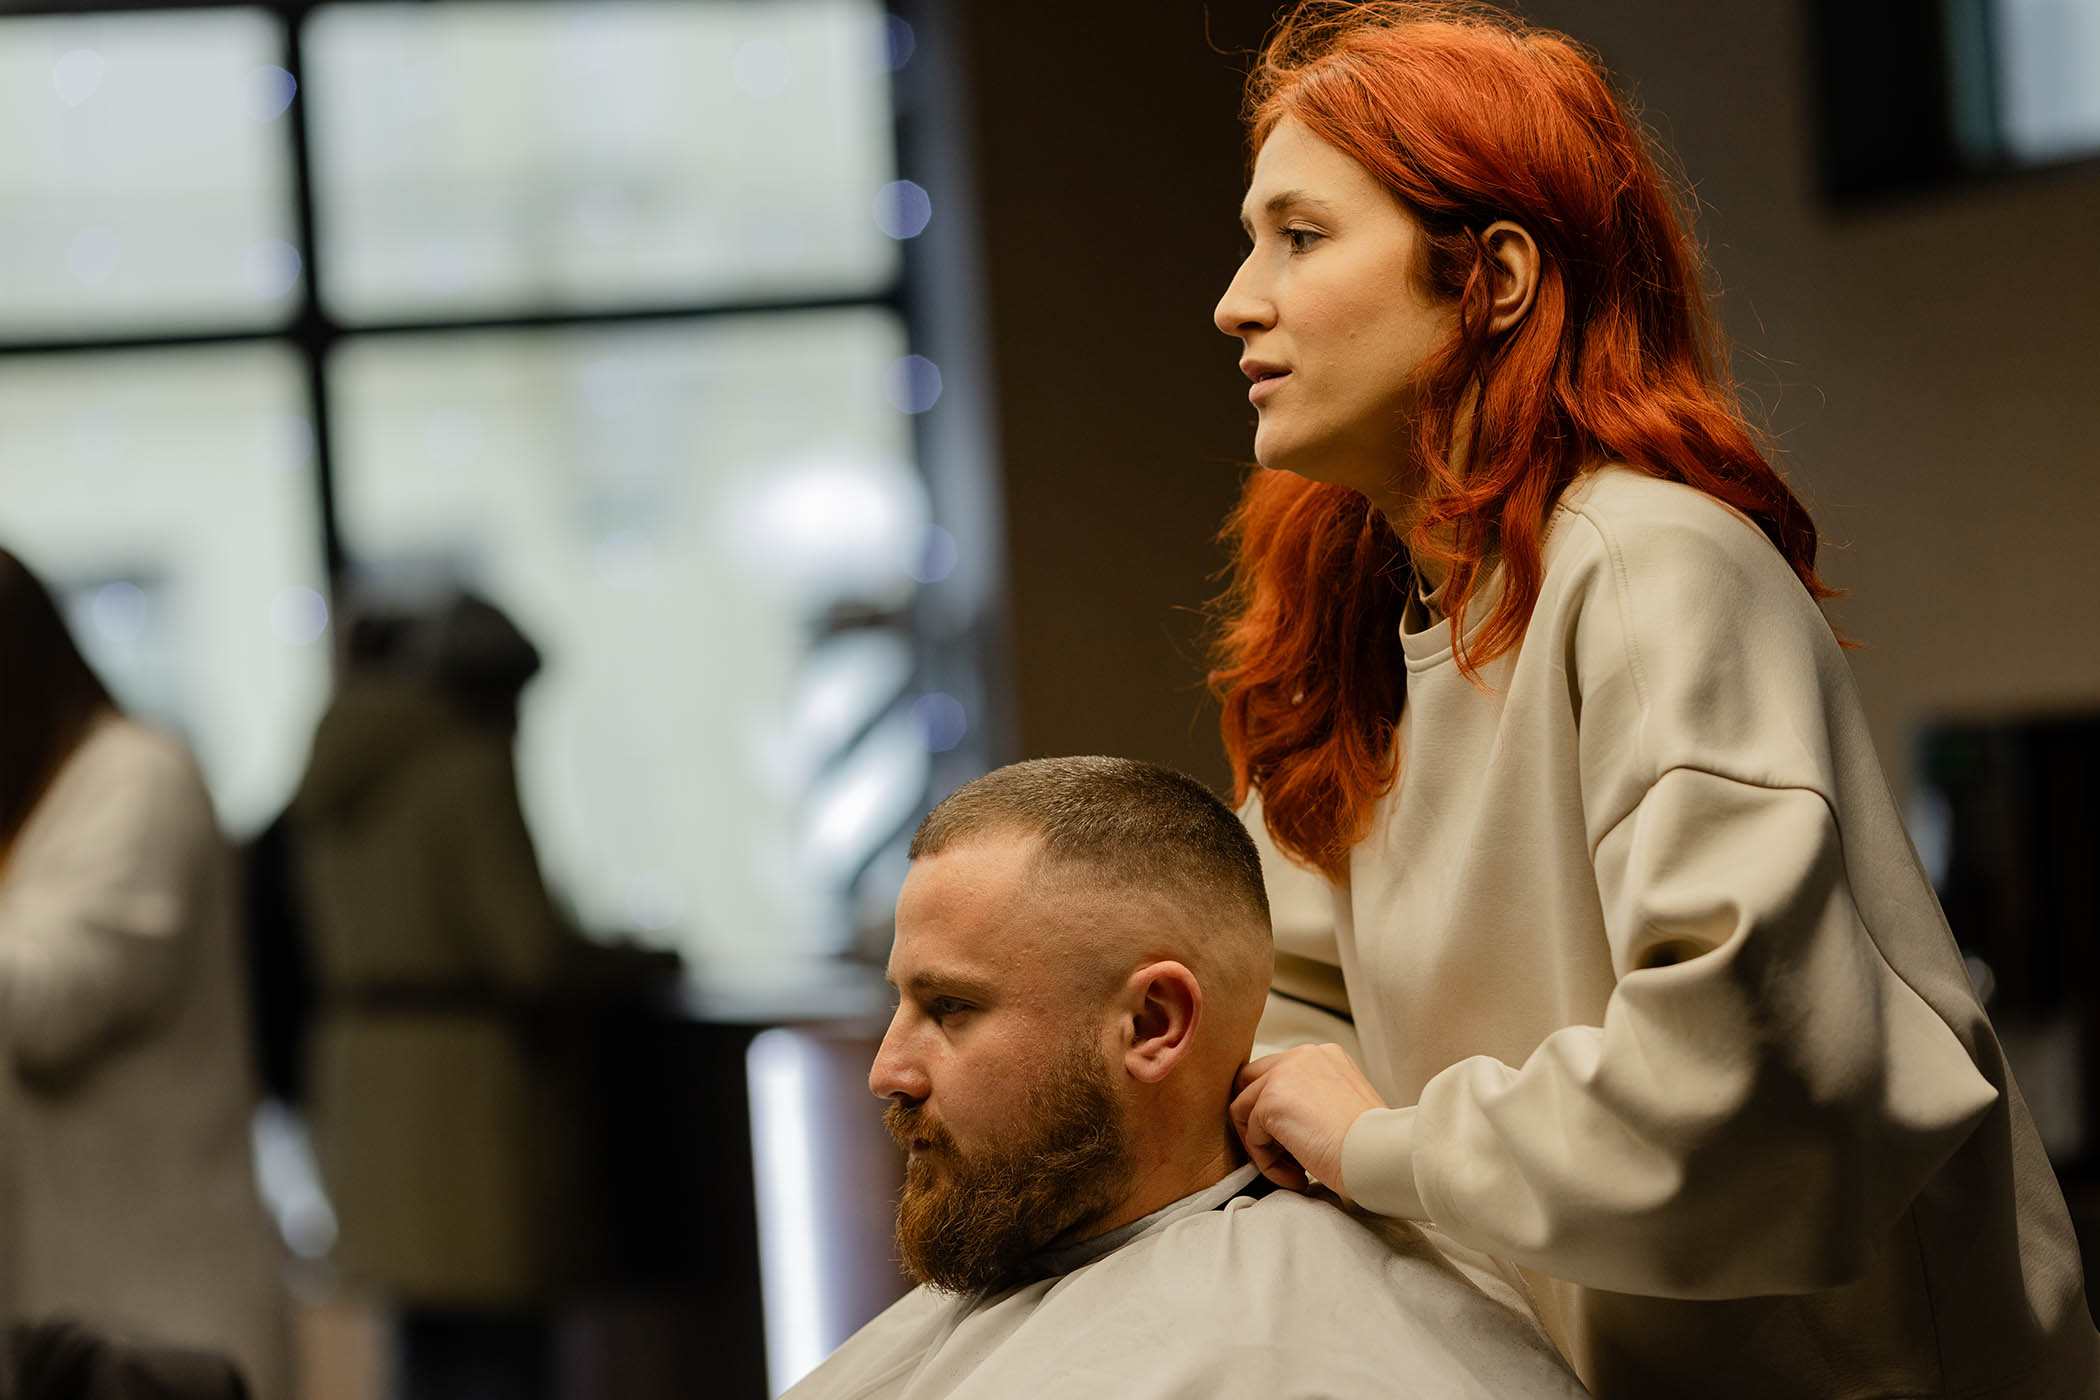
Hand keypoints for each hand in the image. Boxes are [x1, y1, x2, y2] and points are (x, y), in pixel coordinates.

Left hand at [1230, 1044, 1386, 1197]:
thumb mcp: (1342, 1108)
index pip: (1276, 1074)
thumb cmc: (1372, 1145)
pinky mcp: (1271, 1100)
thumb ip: (1312, 1102)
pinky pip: (1251, 1136)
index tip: (1294, 1143)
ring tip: (1295, 1171)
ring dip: (1264, 1148)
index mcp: (1323, 1056)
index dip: (1276, 1112)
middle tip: (1284, 1156)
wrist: (1381, 1155)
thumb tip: (1281, 1122)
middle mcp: (1302, 1055)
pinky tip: (1298, 1176)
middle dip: (1258, 1122)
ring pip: (1245, 1110)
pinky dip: (1267, 1163)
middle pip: (1250, 1083)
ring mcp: (1284, 1074)